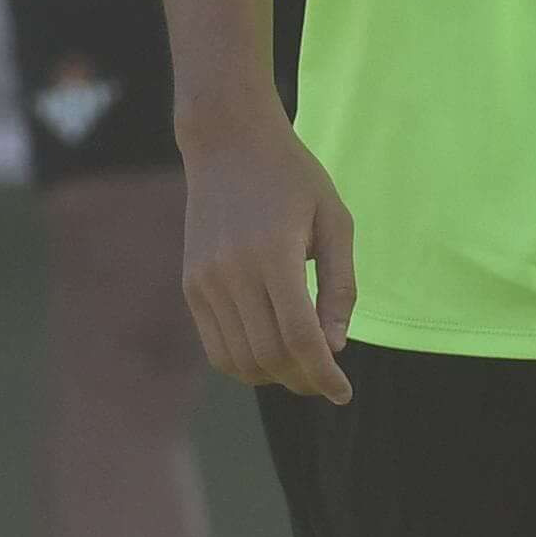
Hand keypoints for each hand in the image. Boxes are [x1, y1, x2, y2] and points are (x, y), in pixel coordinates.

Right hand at [182, 114, 356, 402]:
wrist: (228, 143)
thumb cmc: (294, 178)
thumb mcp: (335, 222)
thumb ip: (338, 286)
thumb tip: (336, 346)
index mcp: (273, 256)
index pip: (299, 337)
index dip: (324, 374)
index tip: (344, 392)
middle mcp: (231, 274)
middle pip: (268, 356)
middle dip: (303, 380)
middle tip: (328, 383)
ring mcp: (204, 282)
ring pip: (238, 360)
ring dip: (274, 377)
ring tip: (303, 371)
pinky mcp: (191, 285)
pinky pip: (215, 346)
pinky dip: (244, 363)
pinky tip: (272, 357)